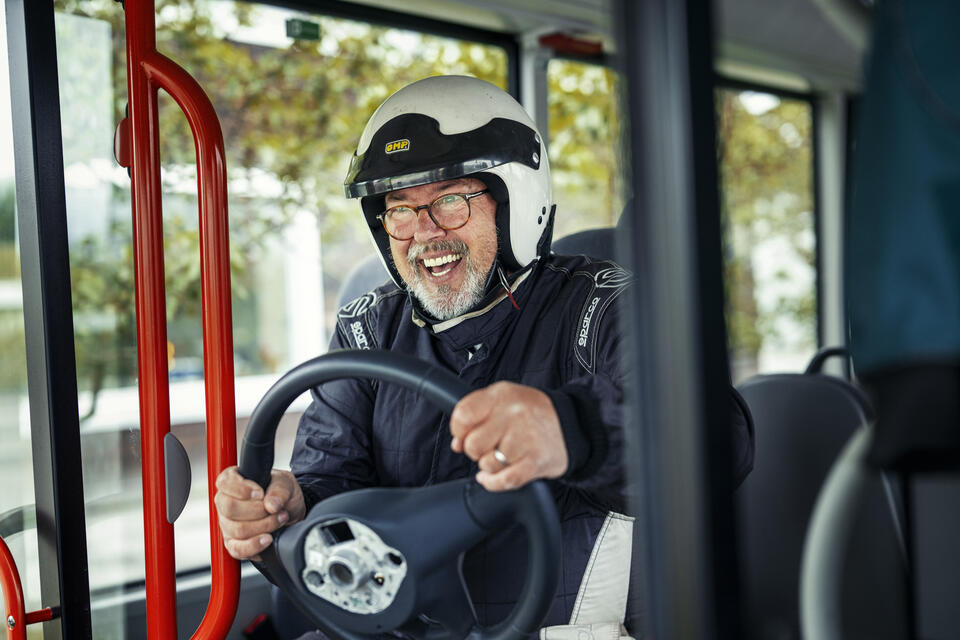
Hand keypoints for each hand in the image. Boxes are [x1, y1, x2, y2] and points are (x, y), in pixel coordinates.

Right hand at [214, 466, 305, 559]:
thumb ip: (279, 490)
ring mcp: (227, 524)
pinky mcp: (233, 543)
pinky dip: (255, 545)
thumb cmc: (281, 494)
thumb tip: (271, 504)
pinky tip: (268, 539)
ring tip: (280, 519)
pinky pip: (238, 549)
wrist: (289, 512)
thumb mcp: (285, 484)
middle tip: (275, 509)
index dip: (242, 489)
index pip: (225, 483)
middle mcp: (225, 503)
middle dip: (257, 510)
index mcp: (232, 481)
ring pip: (237, 529)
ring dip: (264, 526)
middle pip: (230, 508)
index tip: (260, 494)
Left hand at [449, 381, 567, 490]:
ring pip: (487, 464)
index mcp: (501, 395)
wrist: (572, 425)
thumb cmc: (531, 413)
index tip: (464, 434)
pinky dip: (493, 482)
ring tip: (503, 455)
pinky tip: (493, 476)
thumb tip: (457, 443)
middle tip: (489, 445)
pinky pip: (503, 480)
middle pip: (473, 444)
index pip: (463, 415)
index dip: (458, 430)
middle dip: (476, 450)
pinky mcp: (535, 462)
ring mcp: (526, 439)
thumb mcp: (503, 400)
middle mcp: (514, 414)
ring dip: (490, 465)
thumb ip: (476, 415)